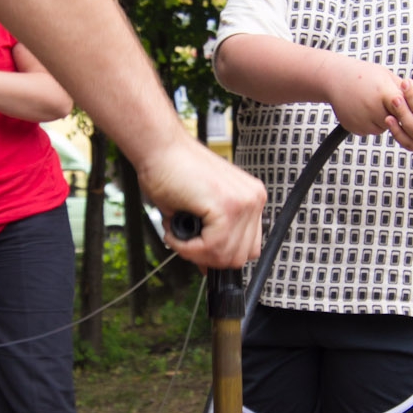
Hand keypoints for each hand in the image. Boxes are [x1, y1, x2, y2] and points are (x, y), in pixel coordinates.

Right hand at [137, 133, 265, 268]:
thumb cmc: (174, 170)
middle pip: (240, 256)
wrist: (160, 148)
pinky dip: (187, 247)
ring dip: (195, 252)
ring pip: (225, 255)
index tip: (200, 252)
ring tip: (178, 234)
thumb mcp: (202, 210)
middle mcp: (252, 199)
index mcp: (251, 198)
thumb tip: (209, 264)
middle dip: (207, 257)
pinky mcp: (226, 205)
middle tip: (186, 243)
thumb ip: (213, 236)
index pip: (248, 247)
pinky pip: (211, 247)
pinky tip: (175, 232)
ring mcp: (243, 202)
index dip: (220, 255)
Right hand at [326, 57, 404, 135]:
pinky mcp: (355, 128)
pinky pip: (371, 130)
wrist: (334, 79)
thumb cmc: (363, 74)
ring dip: (384, 120)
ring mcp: (362, 121)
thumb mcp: (385, 75)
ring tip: (373, 104)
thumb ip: (403, 88)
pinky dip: (371, 123)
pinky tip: (363, 109)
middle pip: (397, 120)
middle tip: (391, 103)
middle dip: (398, 114)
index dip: (410, 107)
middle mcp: (373, 109)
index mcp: (383, 93)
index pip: (405, 107)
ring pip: (384, 128)